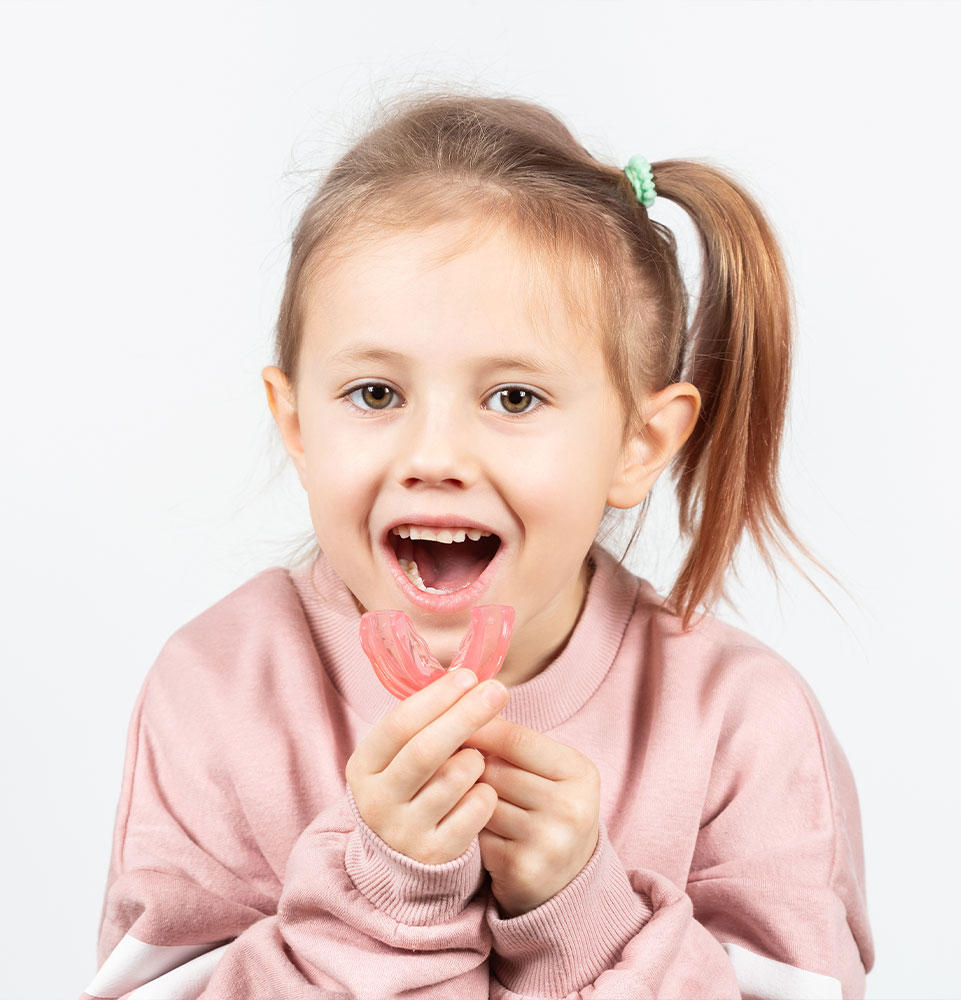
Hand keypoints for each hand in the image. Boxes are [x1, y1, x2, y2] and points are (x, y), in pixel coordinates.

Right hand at [345, 668, 509, 864]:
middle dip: (466, 714)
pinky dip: (486, 793)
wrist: (402, 861)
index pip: (399, 724)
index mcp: (364, 768)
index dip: (437, 697)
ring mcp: (404, 833)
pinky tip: (482, 791)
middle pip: (426, 749)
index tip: (468, 676)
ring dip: (476, 760)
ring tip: (477, 760)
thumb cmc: (411, 789)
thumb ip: (425, 723)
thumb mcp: (400, 758)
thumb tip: (468, 680)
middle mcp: (377, 802)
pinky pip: (475, 810)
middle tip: (497, 691)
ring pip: (455, 779)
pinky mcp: (435, 856)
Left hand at [461, 717, 600, 916]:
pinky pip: (476, 834)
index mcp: (581, 773)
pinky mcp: (523, 870)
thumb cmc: (547, 810)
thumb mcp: (548, 771)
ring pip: (482, 802)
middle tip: (456, 764)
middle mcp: (571, 808)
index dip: (480, 727)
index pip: (517, 739)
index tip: (451, 718)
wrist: (565, 881)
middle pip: (496, 771)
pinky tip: (467, 827)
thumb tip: (466, 701)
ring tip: (464, 796)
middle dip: (471, 766)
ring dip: (466, 797)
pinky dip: (466, 828)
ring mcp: (549, 842)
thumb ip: (513, 740)